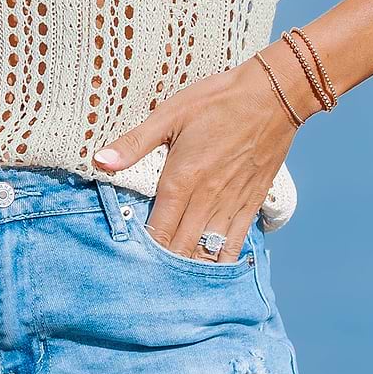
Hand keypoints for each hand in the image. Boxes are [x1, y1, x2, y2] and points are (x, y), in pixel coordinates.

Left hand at [92, 56, 303, 261]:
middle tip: (148, 275)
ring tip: (175, 277)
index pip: (157, 230)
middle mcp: (206, 199)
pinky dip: (222, 260)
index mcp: (181, 179)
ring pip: (207, 251)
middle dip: (163, 264)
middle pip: (180, 247)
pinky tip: (211, 267)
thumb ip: (135, 143)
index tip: (130, 258)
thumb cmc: (217, 100)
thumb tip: (100, 161)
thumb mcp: (170, 114)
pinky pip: (235, 242)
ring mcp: (231, 204)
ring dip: (190, 266)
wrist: (272, 95)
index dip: (143, 249)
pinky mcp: (252, 203)